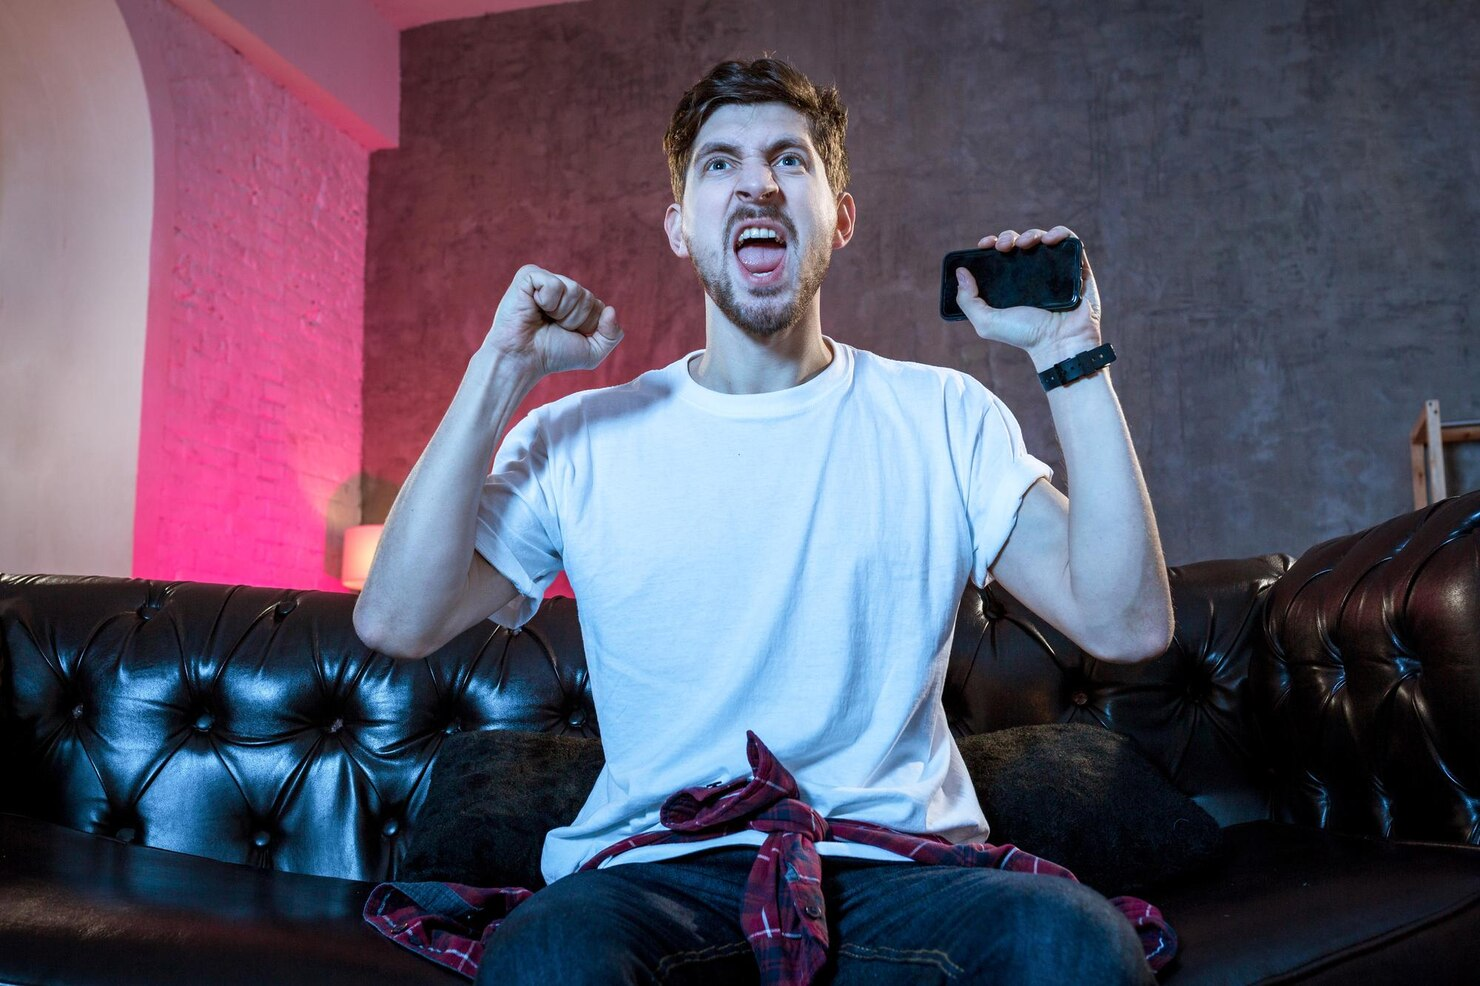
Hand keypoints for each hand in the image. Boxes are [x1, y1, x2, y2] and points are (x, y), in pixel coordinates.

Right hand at [482, 265, 623, 378]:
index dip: (587, 326)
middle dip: (573, 319)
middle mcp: (564, 289)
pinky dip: (547, 301)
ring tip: (543, 318)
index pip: (599, 306)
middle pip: (588, 297)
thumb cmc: (553, 354)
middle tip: (552, 327)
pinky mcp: (529, 275)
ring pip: (574, 289)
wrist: (523, 358)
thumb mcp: (592, 352)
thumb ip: (612, 335)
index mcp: (578, 302)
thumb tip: (610, 309)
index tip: (568, 334)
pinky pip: (554, 283)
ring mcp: (547, 279)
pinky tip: (533, 306)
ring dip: (560, 312)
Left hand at [953, 225, 1102, 367]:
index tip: (985, 244)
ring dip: (1032, 234)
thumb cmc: (1025, 336)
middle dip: (1009, 237)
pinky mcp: (1076, 268)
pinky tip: (1051, 238)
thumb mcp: (987, 322)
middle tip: (1005, 246)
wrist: (1060, 343)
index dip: (991, 244)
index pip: (999, 256)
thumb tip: (960, 272)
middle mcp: (1032, 274)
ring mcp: (1054, 270)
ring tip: (1026, 243)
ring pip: (1042, 239)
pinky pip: (1070, 242)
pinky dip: (1061, 233)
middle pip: (1018, 243)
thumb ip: (968, 300)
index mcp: (1010, 284)